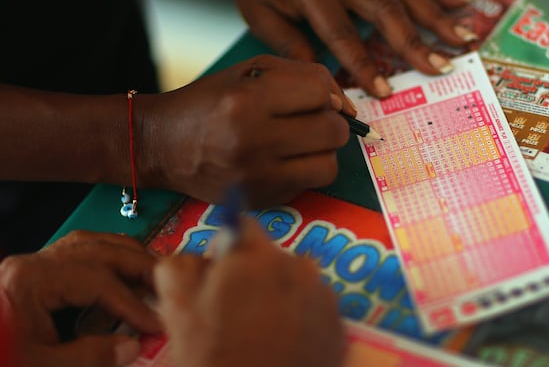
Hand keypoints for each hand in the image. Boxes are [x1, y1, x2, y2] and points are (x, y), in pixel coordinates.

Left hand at [0, 231, 160, 366]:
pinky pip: (75, 253)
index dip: (132, 303)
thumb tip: (133, 346)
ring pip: (88, 243)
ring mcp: (28, 267)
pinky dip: (105, 258)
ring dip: (124, 254)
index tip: (155, 323)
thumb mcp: (41, 366)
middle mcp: (29, 265)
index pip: (97, 280)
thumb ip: (91, 356)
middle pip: (97, 249)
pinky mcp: (29, 276)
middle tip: (168, 282)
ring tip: (153, 270)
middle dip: (137, 265)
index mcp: (29, 281)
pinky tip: (122, 269)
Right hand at [138, 55, 349, 207]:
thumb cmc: (210, 101)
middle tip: (308, 120)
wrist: (162, 145)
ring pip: (329, 165)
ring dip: (322, 151)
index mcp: (247, 101)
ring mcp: (258, 177)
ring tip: (299, 142)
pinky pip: (310, 186)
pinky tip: (282, 161)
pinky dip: (304, 171)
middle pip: (333, 132)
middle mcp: (253, 141)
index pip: (319, 93)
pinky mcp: (260, 200)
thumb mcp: (250, 72)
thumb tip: (345, 105)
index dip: (324, 93)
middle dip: (329, 122)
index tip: (311, 98)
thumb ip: (302, 77)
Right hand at [155, 217, 344, 366]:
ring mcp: (323, 295)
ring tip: (264, 332)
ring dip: (282, 295)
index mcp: (253, 257)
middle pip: (271, 256)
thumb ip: (181, 265)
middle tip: (239, 312)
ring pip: (297, 281)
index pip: (242, 226)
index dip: (228, 247)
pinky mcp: (339, 324)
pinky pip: (317, 308)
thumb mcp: (177, 309)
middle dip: (255, 274)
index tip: (221, 271)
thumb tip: (202, 254)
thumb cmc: (212, 358)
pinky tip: (286, 344)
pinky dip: (303, 319)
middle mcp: (296, 266)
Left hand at [215, 0, 474, 97]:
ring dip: (438, 18)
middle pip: (386, 10)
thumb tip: (325, 81)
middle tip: (440, 67)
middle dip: (415, 42)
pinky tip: (464, 2)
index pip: (341, 33)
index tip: (384, 91)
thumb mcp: (259, 14)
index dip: (364, 64)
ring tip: (466, 40)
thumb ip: (291, 46)